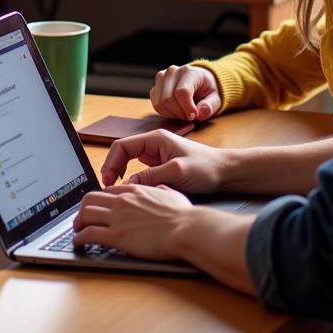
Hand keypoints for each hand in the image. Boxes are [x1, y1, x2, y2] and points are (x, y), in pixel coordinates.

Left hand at [73, 185, 193, 259]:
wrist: (186, 228)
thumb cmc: (184, 216)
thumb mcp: (172, 195)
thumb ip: (162, 190)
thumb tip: (161, 189)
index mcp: (135, 190)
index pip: (108, 190)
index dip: (99, 199)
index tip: (97, 207)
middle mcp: (123, 200)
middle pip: (90, 198)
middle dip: (82, 208)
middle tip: (81, 218)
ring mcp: (118, 217)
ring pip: (85, 213)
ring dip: (77, 223)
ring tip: (76, 231)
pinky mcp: (117, 235)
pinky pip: (89, 233)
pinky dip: (79, 238)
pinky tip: (78, 243)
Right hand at [99, 129, 225, 192]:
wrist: (225, 172)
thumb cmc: (206, 168)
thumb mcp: (177, 172)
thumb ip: (151, 176)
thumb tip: (128, 185)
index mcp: (155, 139)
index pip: (122, 146)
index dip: (111, 163)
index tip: (108, 181)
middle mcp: (153, 144)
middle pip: (123, 153)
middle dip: (113, 169)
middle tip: (108, 189)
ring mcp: (157, 155)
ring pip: (130, 163)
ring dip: (122, 176)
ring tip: (118, 192)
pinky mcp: (161, 165)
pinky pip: (141, 171)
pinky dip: (134, 181)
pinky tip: (134, 193)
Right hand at [150, 64, 221, 121]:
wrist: (199, 80)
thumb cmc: (207, 89)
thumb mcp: (215, 98)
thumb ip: (209, 106)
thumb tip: (199, 114)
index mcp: (189, 72)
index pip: (182, 92)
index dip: (187, 108)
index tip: (194, 116)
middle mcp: (172, 72)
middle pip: (168, 99)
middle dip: (180, 113)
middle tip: (190, 117)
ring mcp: (162, 78)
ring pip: (160, 103)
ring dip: (172, 114)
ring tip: (184, 113)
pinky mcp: (156, 86)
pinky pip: (156, 105)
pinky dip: (165, 113)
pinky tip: (176, 111)